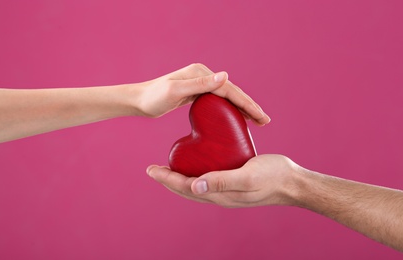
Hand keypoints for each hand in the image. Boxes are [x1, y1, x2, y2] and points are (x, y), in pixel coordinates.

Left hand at [135, 63, 269, 124]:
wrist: (138, 100)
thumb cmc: (153, 98)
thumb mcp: (175, 91)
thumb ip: (199, 84)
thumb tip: (225, 75)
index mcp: (201, 73)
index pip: (229, 90)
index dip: (247, 103)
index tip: (261, 116)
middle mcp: (203, 76)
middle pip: (231, 92)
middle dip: (249, 106)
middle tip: (265, 120)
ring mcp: (199, 84)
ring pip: (226, 98)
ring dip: (241, 108)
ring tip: (257, 120)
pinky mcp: (196, 93)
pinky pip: (218, 102)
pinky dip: (229, 109)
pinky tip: (235, 119)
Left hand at [146, 154, 297, 207]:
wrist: (293, 182)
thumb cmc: (273, 177)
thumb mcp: (248, 176)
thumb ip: (223, 181)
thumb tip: (194, 185)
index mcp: (220, 195)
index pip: (186, 188)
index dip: (167, 179)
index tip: (151, 169)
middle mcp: (220, 194)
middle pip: (187, 189)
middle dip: (169, 179)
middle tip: (153, 169)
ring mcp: (227, 189)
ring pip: (196, 183)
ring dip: (181, 176)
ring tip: (170, 165)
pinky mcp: (233, 180)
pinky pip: (209, 176)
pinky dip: (197, 169)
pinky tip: (198, 159)